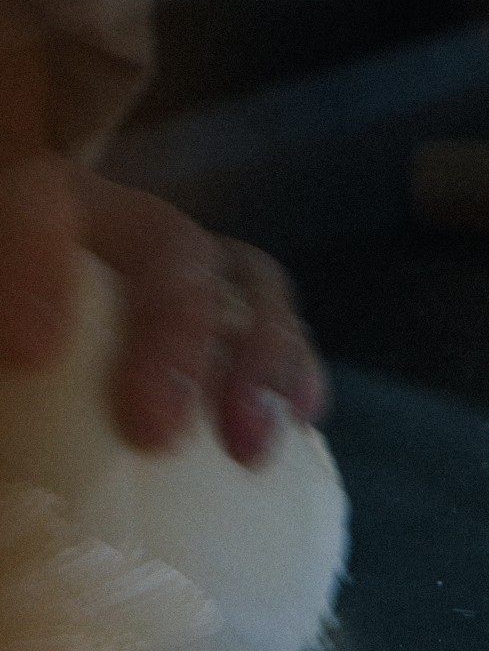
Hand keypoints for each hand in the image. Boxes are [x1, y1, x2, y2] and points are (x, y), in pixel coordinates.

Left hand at [0, 154, 325, 465]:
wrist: (32, 307)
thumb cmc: (5, 310)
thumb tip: (11, 364)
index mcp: (32, 204)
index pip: (33, 205)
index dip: (34, 264)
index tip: (27, 354)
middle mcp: (119, 222)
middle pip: (170, 249)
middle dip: (177, 340)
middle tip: (156, 433)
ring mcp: (187, 262)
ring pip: (250, 283)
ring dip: (260, 364)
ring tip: (248, 445)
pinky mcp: (231, 310)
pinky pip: (278, 326)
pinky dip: (293, 371)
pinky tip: (298, 421)